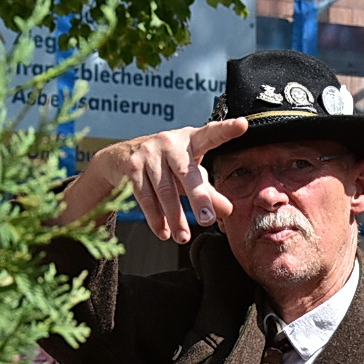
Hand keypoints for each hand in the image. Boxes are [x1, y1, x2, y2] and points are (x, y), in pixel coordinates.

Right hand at [55, 117, 246, 240]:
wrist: (120, 158)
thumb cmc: (167, 165)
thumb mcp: (189, 173)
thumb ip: (209, 191)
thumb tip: (228, 211)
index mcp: (190, 140)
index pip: (211, 134)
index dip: (226, 130)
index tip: (243, 125)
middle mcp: (169, 142)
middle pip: (186, 173)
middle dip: (198, 197)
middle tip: (208, 220)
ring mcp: (148, 153)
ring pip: (164, 190)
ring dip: (175, 216)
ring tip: (183, 237)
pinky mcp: (131, 167)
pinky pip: (144, 197)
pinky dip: (155, 217)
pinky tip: (164, 232)